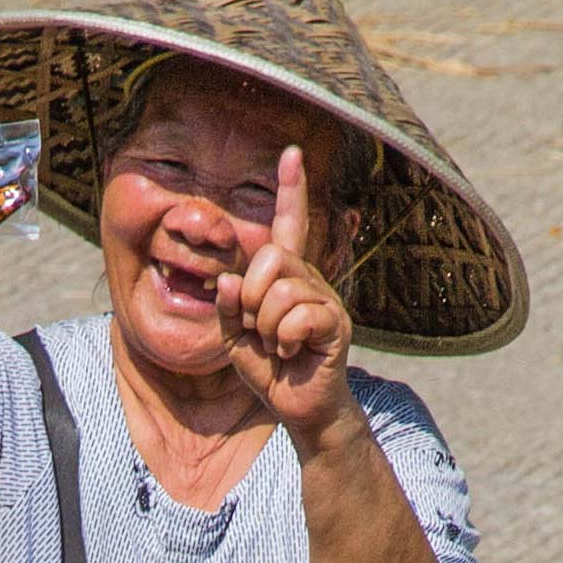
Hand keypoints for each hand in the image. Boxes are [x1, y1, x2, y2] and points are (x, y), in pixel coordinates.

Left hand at [214, 145, 357, 446]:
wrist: (299, 408)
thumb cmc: (269, 370)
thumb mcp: (234, 337)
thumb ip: (227, 306)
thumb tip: (228, 279)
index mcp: (285, 276)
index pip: (289, 224)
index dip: (291, 189)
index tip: (290, 154)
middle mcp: (310, 278)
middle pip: (269, 257)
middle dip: (249, 298)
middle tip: (258, 330)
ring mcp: (325, 298)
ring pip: (279, 290)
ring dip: (265, 326)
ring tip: (278, 345)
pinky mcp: (336, 322)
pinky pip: (297, 315)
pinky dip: (284, 339)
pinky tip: (293, 353)